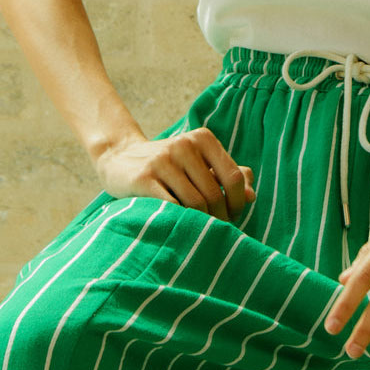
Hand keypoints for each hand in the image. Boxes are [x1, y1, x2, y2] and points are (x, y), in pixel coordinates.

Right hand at [94, 126, 255, 219]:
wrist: (118, 159)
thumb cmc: (169, 167)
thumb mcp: (199, 165)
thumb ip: (228, 177)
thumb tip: (251, 196)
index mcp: (203, 138)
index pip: (233, 178)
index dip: (237, 203)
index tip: (231, 216)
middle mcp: (184, 145)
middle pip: (213, 194)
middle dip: (218, 218)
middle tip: (215, 230)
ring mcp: (162, 160)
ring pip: (194, 203)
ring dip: (200, 223)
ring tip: (199, 231)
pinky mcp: (143, 177)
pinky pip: (171, 207)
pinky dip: (179, 220)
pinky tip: (178, 226)